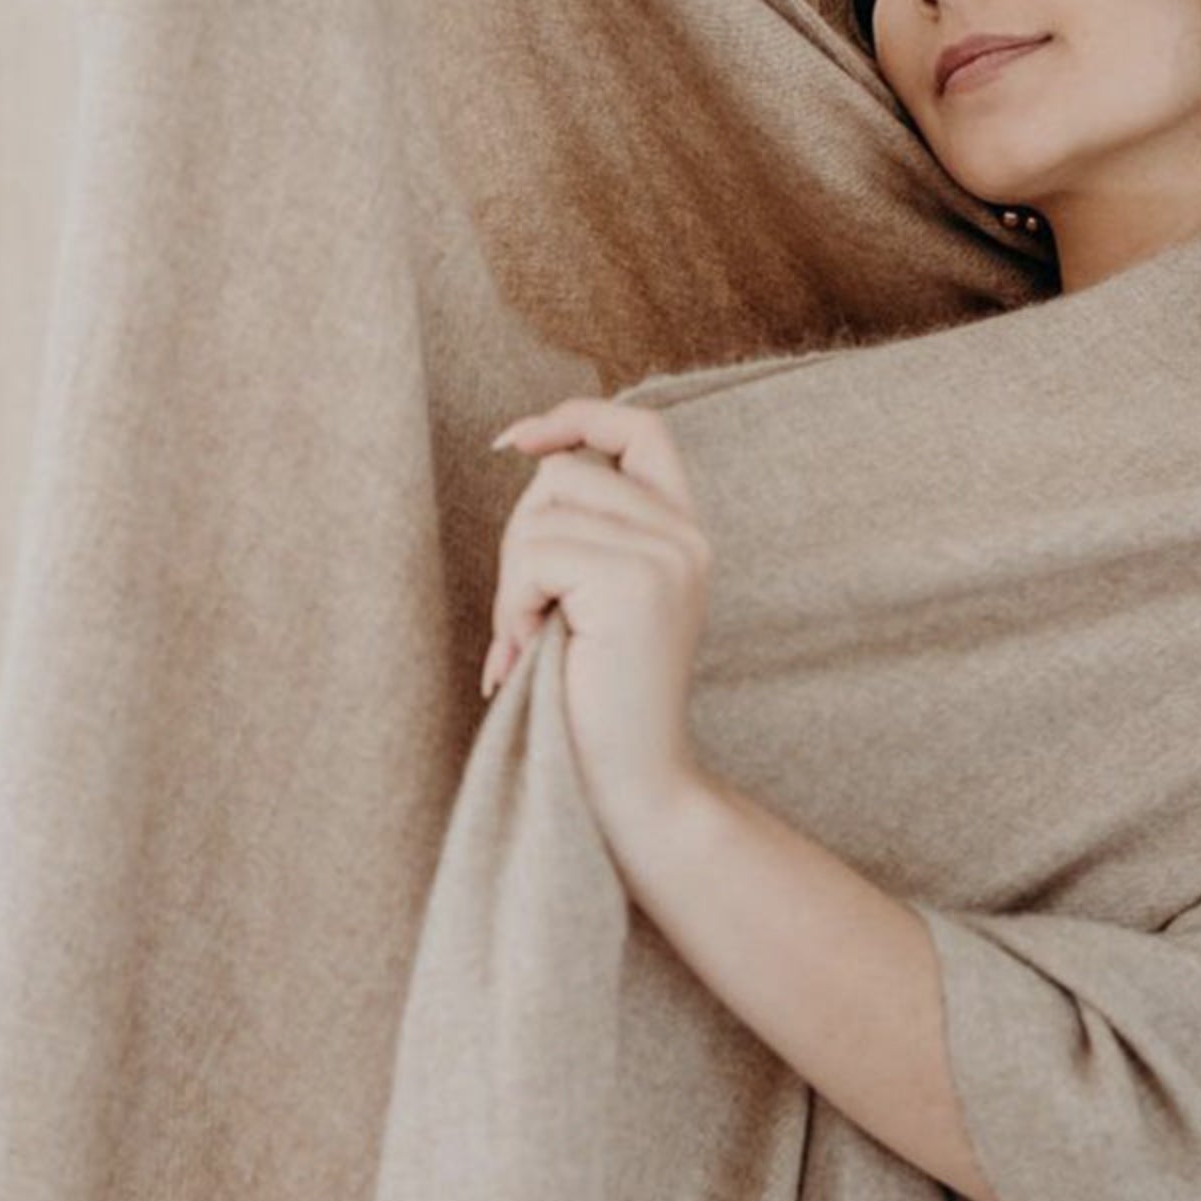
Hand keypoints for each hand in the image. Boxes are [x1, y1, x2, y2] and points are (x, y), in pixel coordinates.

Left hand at [482, 398, 712, 841]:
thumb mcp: (590, 597)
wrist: (630, 783)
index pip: (641, 427)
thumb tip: (523, 445)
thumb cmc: (592, 699)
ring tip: (529, 639)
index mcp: (682, 532)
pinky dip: (514, 602)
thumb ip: (580, 528)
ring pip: (544, 510)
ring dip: (513, 576)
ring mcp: (669, 556)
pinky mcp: (639, 583)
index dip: (575, 417)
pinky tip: (531, 650)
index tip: (515, 442)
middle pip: (565, 472)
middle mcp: (687, 536)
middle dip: (519, 536)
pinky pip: (538, 553)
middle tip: (523, 617)